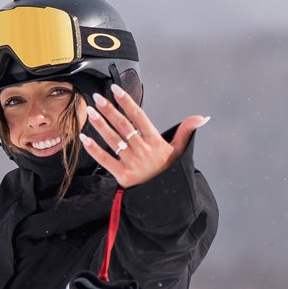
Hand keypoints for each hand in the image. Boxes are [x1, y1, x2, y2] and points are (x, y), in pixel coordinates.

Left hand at [77, 88, 207, 188]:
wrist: (166, 198)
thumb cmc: (170, 171)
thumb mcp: (180, 151)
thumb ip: (187, 131)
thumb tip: (203, 117)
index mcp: (155, 142)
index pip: (139, 117)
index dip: (127, 102)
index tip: (115, 89)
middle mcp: (143, 150)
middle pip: (123, 126)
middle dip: (109, 110)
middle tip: (98, 97)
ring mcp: (132, 163)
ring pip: (113, 140)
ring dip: (100, 125)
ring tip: (91, 112)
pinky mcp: (123, 176)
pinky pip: (105, 160)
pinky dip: (94, 149)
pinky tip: (84, 138)